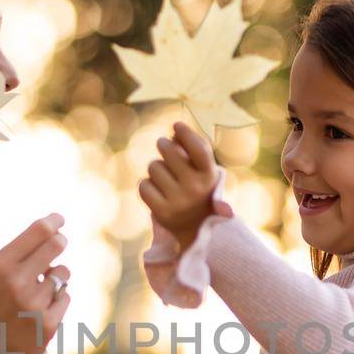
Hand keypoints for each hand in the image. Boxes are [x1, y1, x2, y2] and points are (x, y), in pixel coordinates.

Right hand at [0, 214, 70, 353]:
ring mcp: (33, 303)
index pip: (37, 231)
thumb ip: (19, 255)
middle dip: (59, 242)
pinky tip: (40, 313)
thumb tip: (54, 233)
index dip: (53, 222)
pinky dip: (57, 301)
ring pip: (63, 273)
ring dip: (57, 278)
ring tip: (38, 292)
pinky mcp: (49, 322)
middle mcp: (16, 281)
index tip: (60, 219)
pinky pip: (66, 296)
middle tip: (58, 243)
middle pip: (56, 245)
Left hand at [138, 121, 221, 250]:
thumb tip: (174, 130)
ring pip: (154, 167)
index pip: (198, 149)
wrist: (196, 229)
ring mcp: (179, 201)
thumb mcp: (203, 169)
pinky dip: (147, 185)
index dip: (186, 134)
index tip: (176, 125)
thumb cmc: (199, 189)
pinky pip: (143, 185)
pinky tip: (157, 192)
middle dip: (164, 145)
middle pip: (169, 151)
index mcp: (210, 176)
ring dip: (156, 169)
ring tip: (166, 179)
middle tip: (163, 144)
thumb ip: (193, 148)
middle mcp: (196, 188)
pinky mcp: (162, 212)